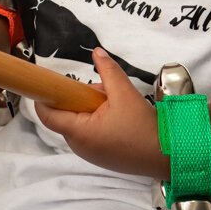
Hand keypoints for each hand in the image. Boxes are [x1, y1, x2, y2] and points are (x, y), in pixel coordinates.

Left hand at [33, 47, 160, 174]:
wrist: (167, 156)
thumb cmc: (143, 127)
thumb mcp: (125, 93)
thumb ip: (108, 71)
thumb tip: (97, 52)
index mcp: (79, 132)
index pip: (48, 115)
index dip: (43, 97)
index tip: (48, 82)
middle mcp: (79, 146)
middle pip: (66, 116)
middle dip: (80, 99)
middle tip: (103, 92)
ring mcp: (89, 154)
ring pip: (80, 124)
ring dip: (91, 110)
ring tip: (116, 104)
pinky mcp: (100, 157)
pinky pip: (90, 134)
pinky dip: (98, 122)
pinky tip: (120, 117)